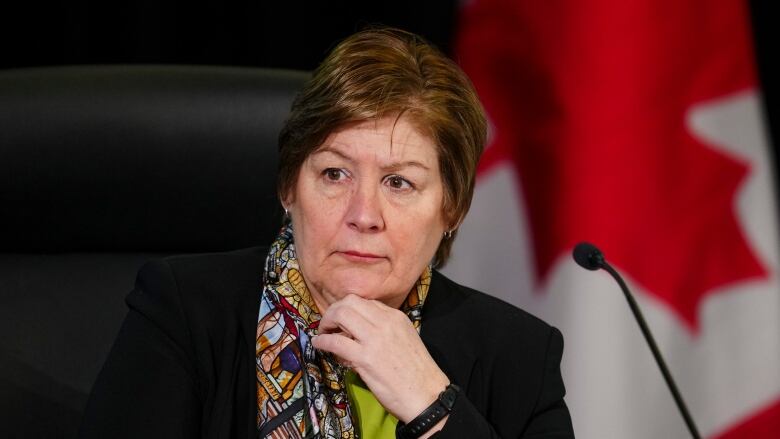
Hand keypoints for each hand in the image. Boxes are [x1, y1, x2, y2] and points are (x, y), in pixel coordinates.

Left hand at [311, 294, 449, 423]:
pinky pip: (335, 342)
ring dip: (326, 322)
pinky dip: (323, 341)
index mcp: (396, 317)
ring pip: (340, 315)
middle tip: (328, 324)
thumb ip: (385, 330)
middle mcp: (385, 322)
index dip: (347, 308)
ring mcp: (374, 338)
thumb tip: (358, 331)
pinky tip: (319, 345)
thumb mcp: (405, 339)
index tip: (341, 319)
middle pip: (349, 302)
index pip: (365, 301)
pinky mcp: (365, 358)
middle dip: (333, 311)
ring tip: (323, 333)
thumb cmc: (417, 372)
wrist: (426, 395)